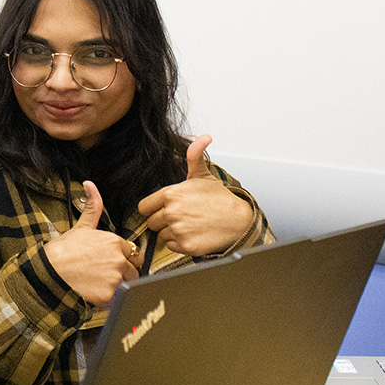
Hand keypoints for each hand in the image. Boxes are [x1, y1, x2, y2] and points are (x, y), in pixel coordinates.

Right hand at [43, 180, 141, 306]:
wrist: (49, 272)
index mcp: (114, 241)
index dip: (122, 258)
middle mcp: (118, 258)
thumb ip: (92, 207)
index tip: (109, 262)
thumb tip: (90, 184)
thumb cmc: (63, 251)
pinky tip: (95, 293)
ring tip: (98, 285)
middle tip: (104, 275)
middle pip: (133, 269)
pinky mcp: (110, 294)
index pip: (131, 252)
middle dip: (123, 273)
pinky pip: (118, 298)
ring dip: (117, 286)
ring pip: (128, 284)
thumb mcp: (80, 227)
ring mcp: (115, 277)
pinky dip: (109, 299)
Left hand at [136, 134, 252, 255]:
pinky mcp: (185, 245)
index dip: (153, 209)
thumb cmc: (220, 199)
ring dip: (172, 232)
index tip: (164, 209)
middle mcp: (172, 212)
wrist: (240, 220)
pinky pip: (171, 246)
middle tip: (182, 217)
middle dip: (163, 221)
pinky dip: (180, 243)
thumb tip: (203, 137)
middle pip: (151, 223)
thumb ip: (194, 156)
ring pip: (162, 235)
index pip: (144, 207)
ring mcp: (178, 229)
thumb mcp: (203, 175)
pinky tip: (194, 234)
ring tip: (190, 224)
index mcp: (171, 194)